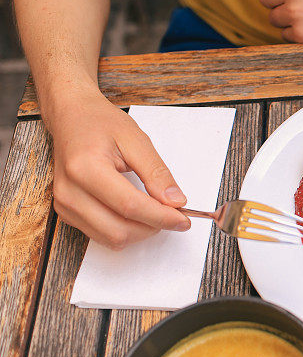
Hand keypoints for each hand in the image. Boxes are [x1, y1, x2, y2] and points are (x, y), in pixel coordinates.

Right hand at [48, 90, 190, 249]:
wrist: (72, 118)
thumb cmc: (101, 123)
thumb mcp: (137, 140)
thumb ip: (157, 173)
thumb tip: (176, 201)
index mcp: (86, 168)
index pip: (130, 206)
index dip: (161, 217)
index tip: (184, 219)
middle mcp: (69, 191)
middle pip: (120, 230)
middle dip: (153, 227)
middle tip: (173, 214)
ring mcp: (64, 205)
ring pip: (112, 239)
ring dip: (141, 232)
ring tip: (156, 212)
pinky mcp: (65, 213)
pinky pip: (102, 236)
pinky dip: (126, 230)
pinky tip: (138, 214)